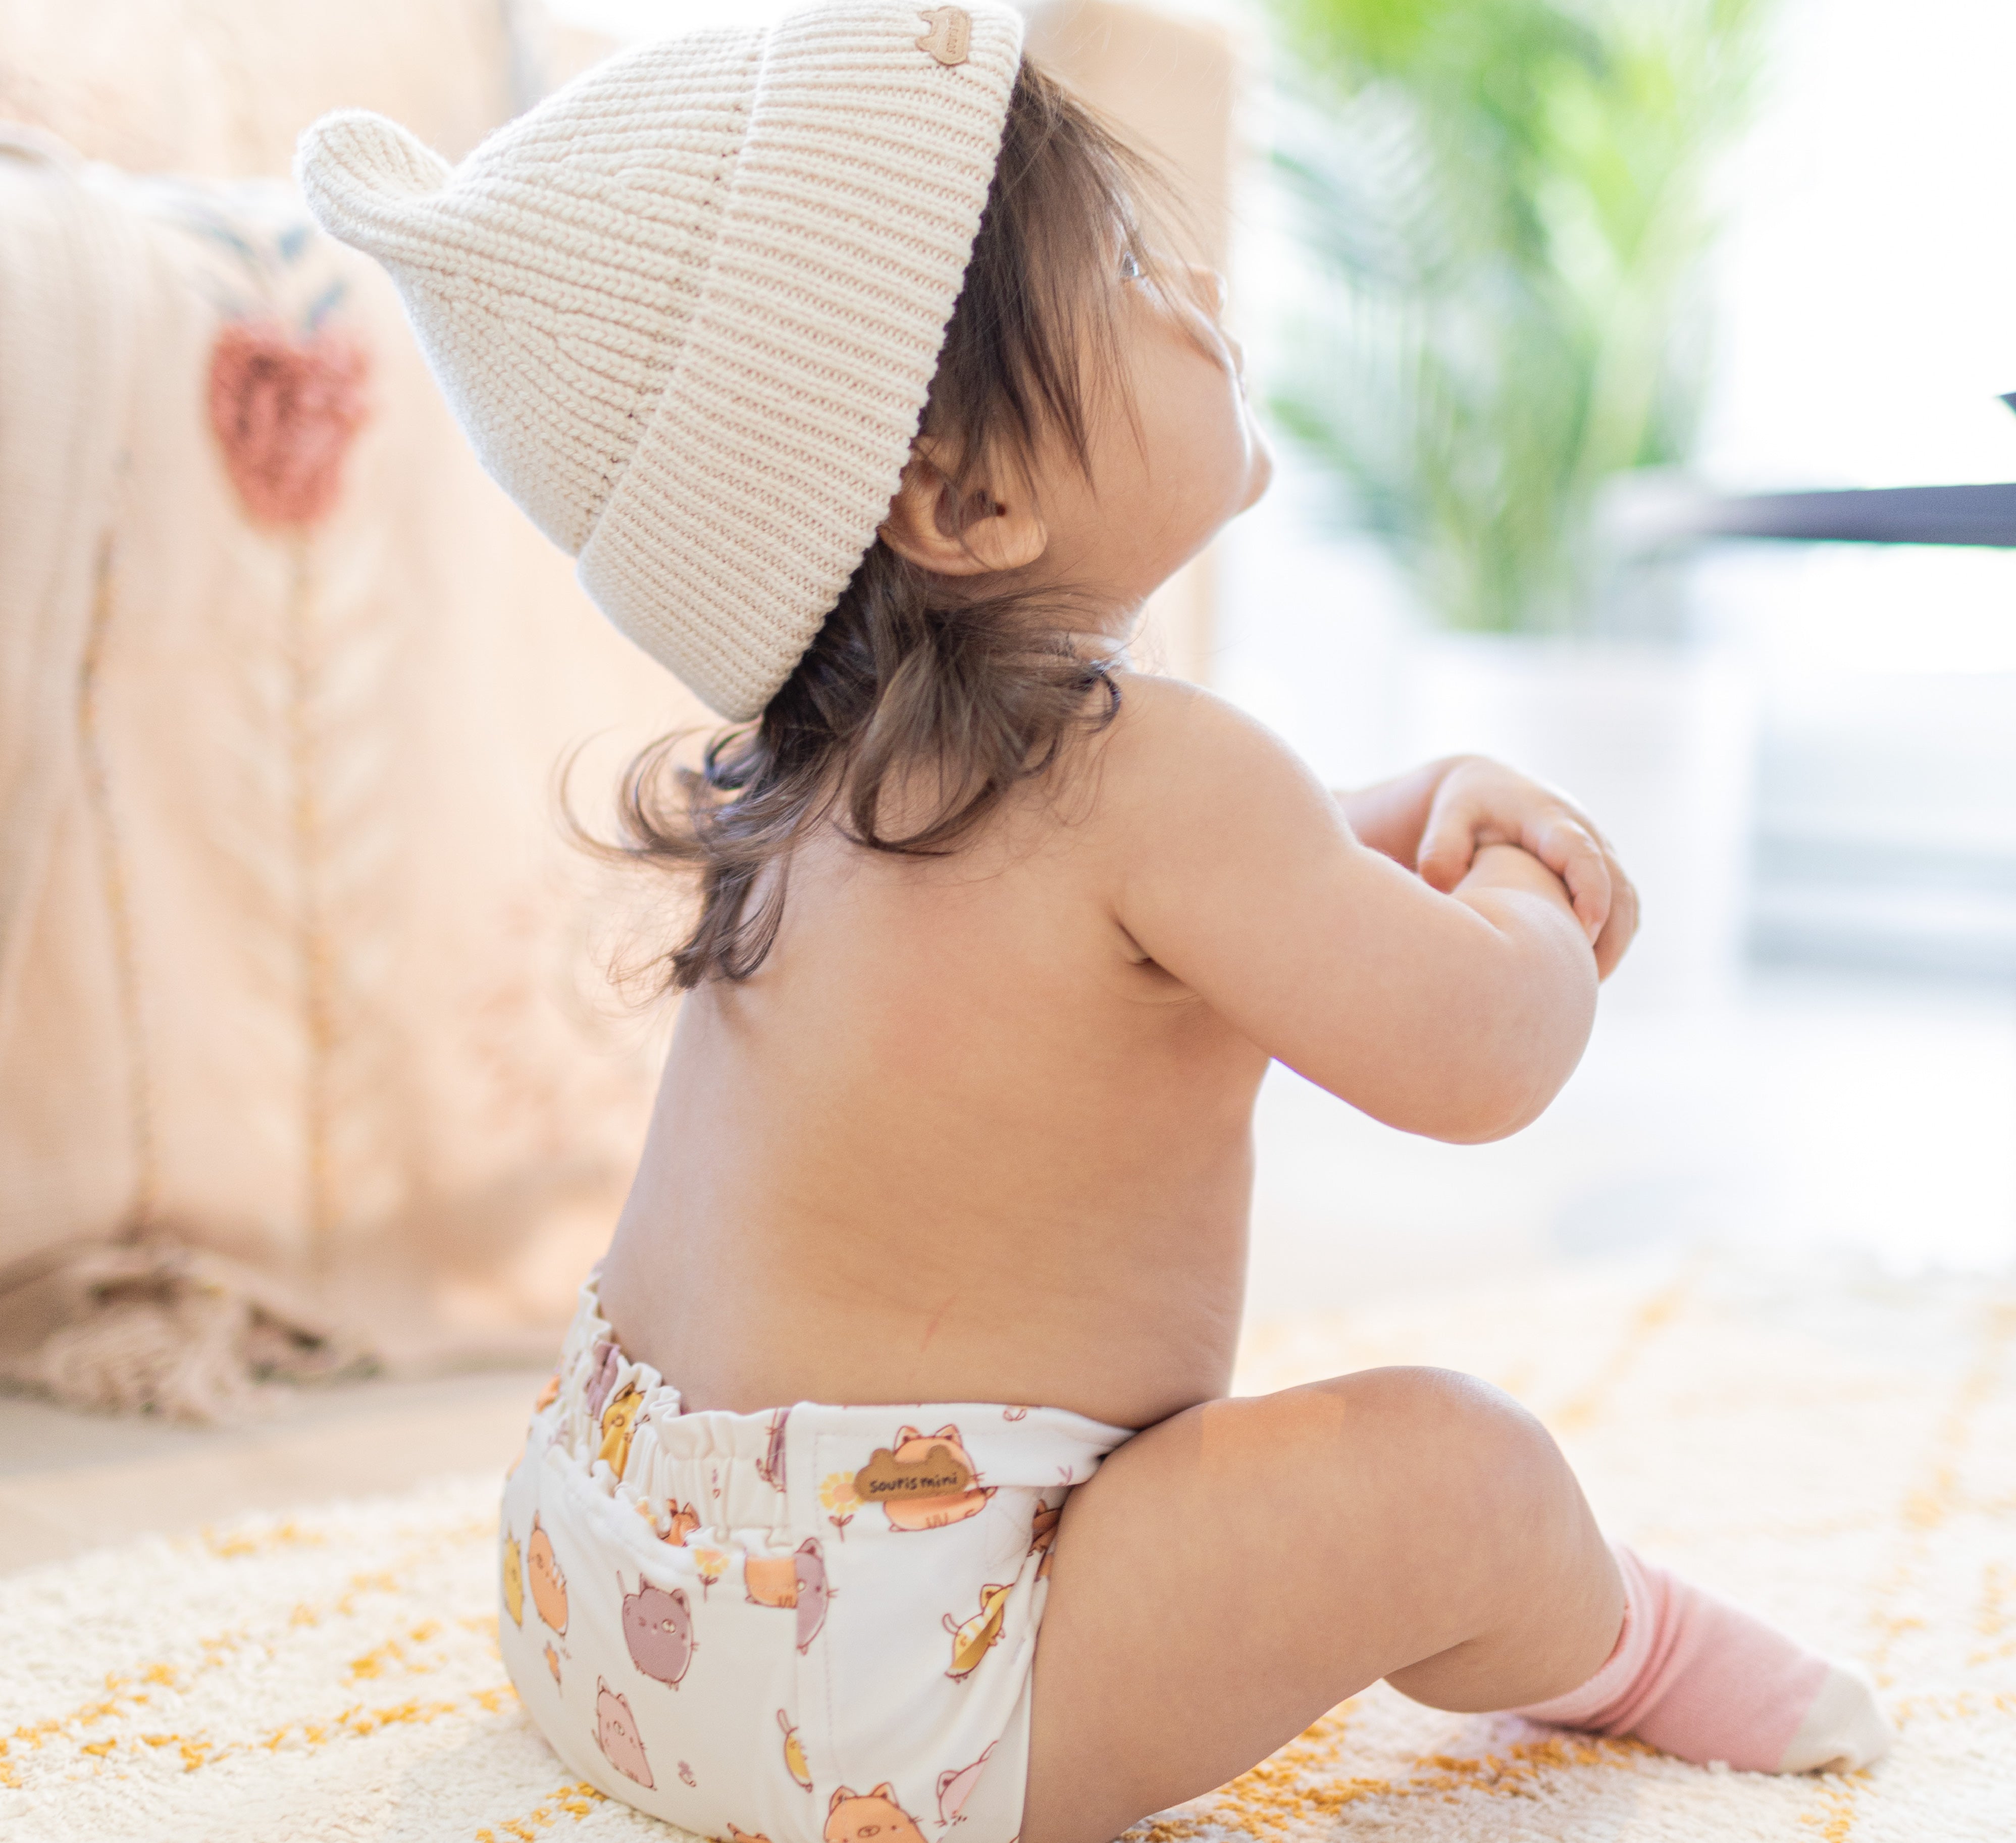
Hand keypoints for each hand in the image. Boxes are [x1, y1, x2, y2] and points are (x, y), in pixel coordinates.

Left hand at [1416, 758, 1638, 979]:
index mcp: (1550, 818)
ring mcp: (1597, 853)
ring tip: (1585, 987)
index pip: (1583, 853)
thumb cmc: (1465, 807)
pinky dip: (1612, 940)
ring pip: (1627, 903)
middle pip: (1618, 885)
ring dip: (1615, 944)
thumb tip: (1438, 882)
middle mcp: (1584, 833)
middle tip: (1586, 981)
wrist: (1487, 790)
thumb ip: (1441, 846)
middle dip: (1610, 934)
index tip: (1584, 933)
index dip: (1590, 892)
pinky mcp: (1599, 871)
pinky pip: (1622, 909)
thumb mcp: (1449, 817)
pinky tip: (1586, 973)